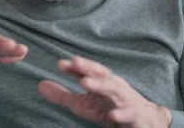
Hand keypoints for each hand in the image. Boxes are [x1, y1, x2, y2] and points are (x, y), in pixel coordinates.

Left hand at [38, 56, 171, 127]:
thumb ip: (63, 95)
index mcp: (102, 81)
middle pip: (101, 74)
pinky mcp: (135, 116)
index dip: (75, 67)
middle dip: (88, 68)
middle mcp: (114, 86)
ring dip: (100, 85)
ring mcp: (126, 100)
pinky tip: (112, 115)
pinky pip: (129, 114)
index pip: (87, 71)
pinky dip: (121, 113)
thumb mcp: (83, 103)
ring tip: (85, 83)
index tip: (60, 64)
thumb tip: (40, 85)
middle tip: (74, 63)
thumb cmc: (109, 108)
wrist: (143, 121)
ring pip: (114, 90)